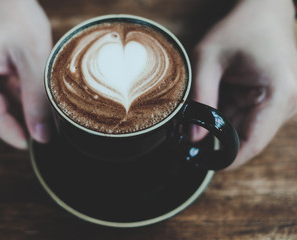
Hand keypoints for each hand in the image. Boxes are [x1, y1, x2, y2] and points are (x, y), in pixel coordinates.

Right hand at [0, 0, 51, 148]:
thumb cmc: (17, 15)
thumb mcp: (34, 59)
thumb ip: (37, 100)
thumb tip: (41, 136)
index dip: (18, 134)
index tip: (41, 145)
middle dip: (23, 117)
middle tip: (51, 118)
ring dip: (21, 104)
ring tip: (40, 91)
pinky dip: (17, 95)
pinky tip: (29, 85)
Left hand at [192, 0, 296, 168]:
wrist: (264, 9)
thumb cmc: (238, 28)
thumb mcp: (208, 59)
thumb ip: (201, 98)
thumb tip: (193, 137)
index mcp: (279, 93)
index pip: (252, 143)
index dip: (226, 159)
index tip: (201, 163)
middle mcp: (288, 102)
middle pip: (247, 137)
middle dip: (216, 138)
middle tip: (188, 130)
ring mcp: (284, 102)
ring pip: (245, 128)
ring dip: (221, 122)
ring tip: (202, 103)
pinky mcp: (276, 99)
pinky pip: (248, 117)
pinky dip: (228, 112)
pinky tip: (219, 94)